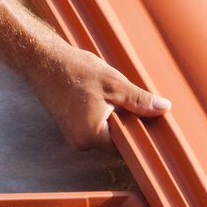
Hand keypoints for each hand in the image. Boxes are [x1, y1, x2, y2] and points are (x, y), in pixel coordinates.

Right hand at [23, 40, 169, 149]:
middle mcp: (80, 143)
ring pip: (105, 132)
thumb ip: (139, 101)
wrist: (43, 61)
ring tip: (110, 94)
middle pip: (116, 140)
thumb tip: (163, 108)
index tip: (148, 119)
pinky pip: (94, 127)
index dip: (139, 131)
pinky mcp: (70, 128)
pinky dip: (101, 114)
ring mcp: (73, 137)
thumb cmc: (76, 71)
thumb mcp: (114, 84)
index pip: (126, 145)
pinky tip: (99, 96)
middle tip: (128, 99)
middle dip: (126, 122)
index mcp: (92, 136)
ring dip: (113, 117)